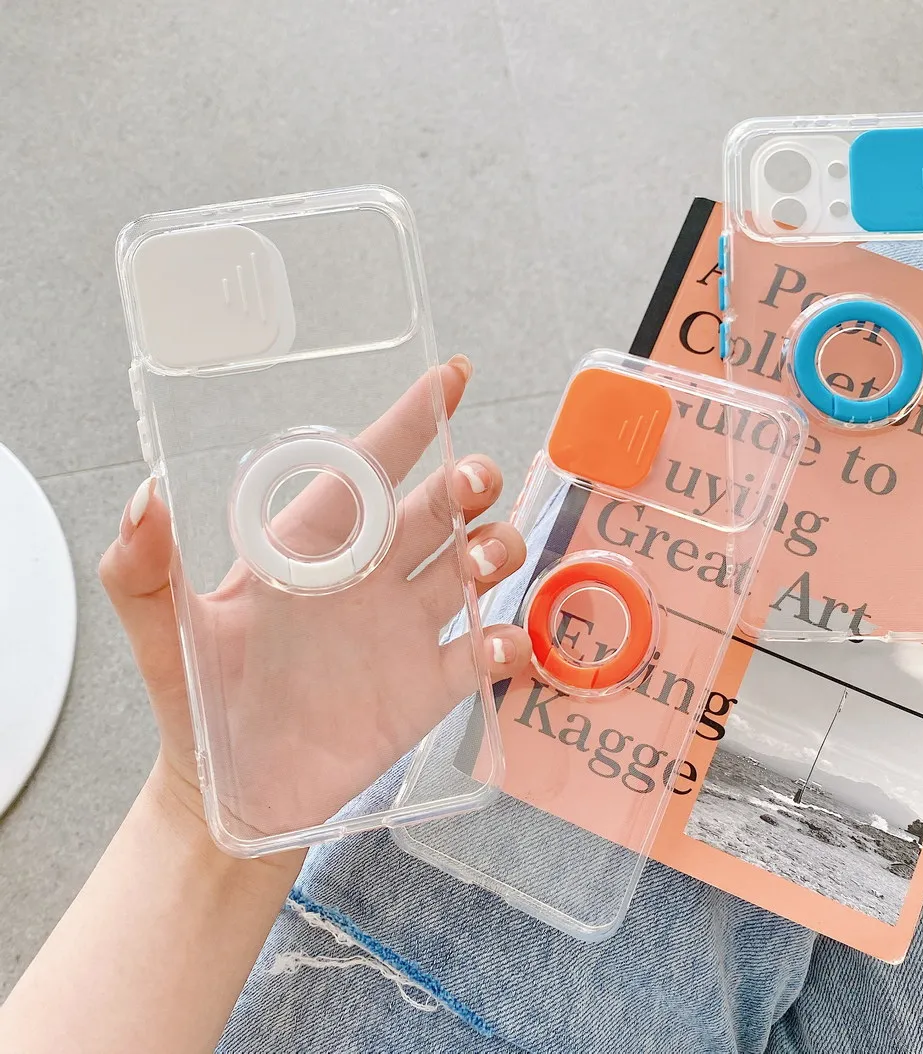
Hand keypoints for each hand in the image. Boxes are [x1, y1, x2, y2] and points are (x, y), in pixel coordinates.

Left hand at [99, 356, 531, 844]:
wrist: (233, 798)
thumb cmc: (199, 707)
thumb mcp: (167, 637)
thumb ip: (144, 572)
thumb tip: (141, 496)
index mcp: (312, 547)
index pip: (367, 469)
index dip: (409, 420)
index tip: (450, 375)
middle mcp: (370, 576)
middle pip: (438, 508)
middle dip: (466, 482)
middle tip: (471, 483)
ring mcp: (406, 628)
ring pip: (474, 565)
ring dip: (494, 549)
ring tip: (484, 560)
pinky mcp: (430, 685)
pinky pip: (484, 652)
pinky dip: (504, 642)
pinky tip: (494, 647)